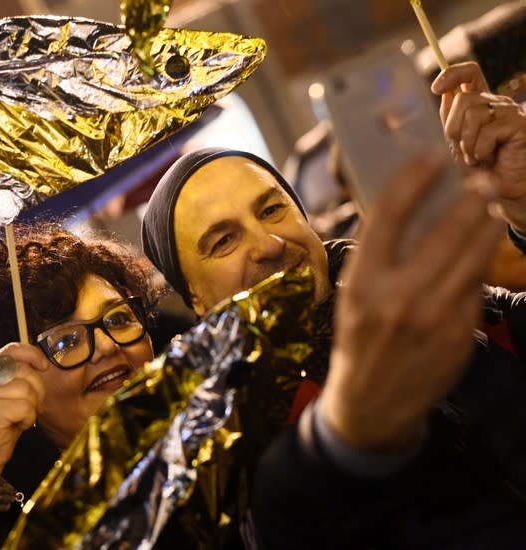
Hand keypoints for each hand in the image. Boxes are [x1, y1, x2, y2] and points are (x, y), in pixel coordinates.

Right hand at [0, 342, 50, 481]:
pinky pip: (25, 407)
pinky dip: (28, 418)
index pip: (11, 350)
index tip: (44, 366)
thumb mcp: (8, 396)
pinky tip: (18, 425)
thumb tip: (42, 364)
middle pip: (24, 370)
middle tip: (34, 406)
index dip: (32, 354)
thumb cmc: (0, 425)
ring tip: (22, 417)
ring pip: (27, 389)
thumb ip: (18, 378)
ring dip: (32, 406)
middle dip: (38, 389)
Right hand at [321, 154, 504, 451]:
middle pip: (446, 232)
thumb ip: (377, 258)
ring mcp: (433, 319)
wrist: (370, 404)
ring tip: (489, 210)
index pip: (389, 216)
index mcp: (360, 284)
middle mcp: (397, 299)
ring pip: (474, 256)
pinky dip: (480, 265)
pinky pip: (477, 287)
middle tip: (480, 181)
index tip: (432, 156)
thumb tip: (412, 209)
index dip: (414, 179)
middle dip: (471, 199)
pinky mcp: (460, 335)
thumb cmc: (357, 342)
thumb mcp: (352, 296)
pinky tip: (478, 254)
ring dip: (486, 226)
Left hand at [432, 62, 525, 229]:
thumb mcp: (456, 144)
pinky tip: (489, 160)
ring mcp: (509, 112)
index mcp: (479, 104)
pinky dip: (482, 151)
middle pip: (464, 98)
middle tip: (461, 149)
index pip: (470, 72)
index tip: (435, 88)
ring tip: (476, 157)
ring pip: (474, 114)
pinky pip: (489, 132)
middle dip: (453, 127)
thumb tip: (441, 94)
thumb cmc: (478, 170)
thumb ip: (449, 120)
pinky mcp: (520, 125)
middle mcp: (495, 104)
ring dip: (468, 142)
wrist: (502, 190)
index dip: (453, 74)